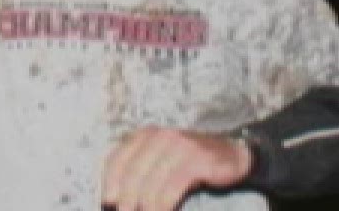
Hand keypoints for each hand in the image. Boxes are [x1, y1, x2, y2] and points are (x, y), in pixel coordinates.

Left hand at [100, 127, 251, 210]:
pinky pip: (172, 186)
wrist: (232, 154)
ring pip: (151, 182)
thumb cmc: (188, 162)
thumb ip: (139, 171)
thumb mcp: (159, 160)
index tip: (107, 202)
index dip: (109, 183)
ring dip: (145, 205)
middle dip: (126, 199)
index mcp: (143, 135)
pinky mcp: (195, 159)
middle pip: (132, 172)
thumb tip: (116, 198)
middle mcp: (158, 136)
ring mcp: (178, 146)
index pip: (117, 159)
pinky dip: (163, 205)